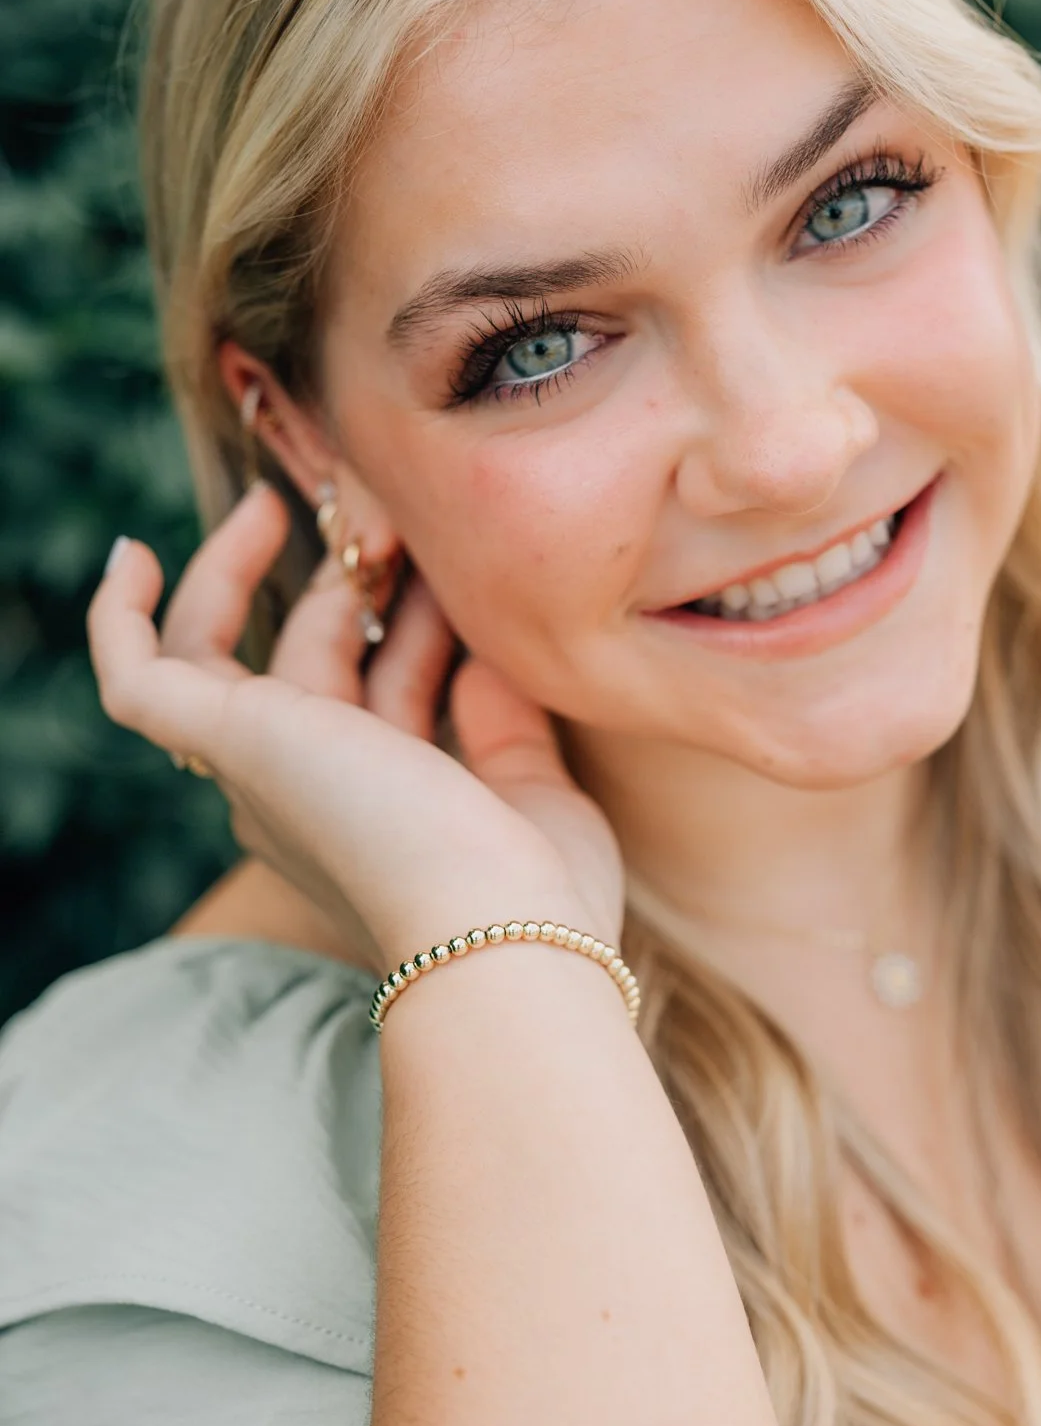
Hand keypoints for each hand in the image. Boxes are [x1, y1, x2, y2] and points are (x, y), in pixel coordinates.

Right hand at [88, 484, 622, 970]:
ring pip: (242, 646)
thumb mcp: (535, 788)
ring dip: (300, 559)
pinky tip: (128, 554)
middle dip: (364, 576)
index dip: (410, 625)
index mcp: (378, 813)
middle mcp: (305, 791)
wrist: (499, 930)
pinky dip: (121, 617)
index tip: (454, 568)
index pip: (378, 694)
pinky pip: (139, 675)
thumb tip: (482, 657)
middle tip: (407, 513)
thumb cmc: (534, 889)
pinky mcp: (230, 739)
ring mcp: (261, 766)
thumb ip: (504, 721)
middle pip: (317, 655)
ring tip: (358, 495)